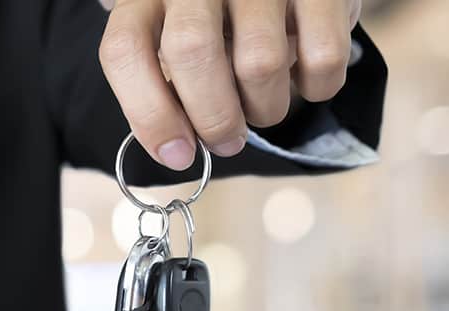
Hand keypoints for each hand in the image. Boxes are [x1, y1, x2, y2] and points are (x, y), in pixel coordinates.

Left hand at [100, 0, 361, 166]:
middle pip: (191, 52)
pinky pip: (322, 55)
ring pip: (259, 62)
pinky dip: (317, 87)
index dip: (149, 114)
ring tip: (264, 106)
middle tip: (227, 142)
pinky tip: (305, 78)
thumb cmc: (220, 19)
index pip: (125, 50)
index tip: (176, 154)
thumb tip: (174, 146)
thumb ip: (165, 84)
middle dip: (212, 119)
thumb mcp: (176, 38)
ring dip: (265, 108)